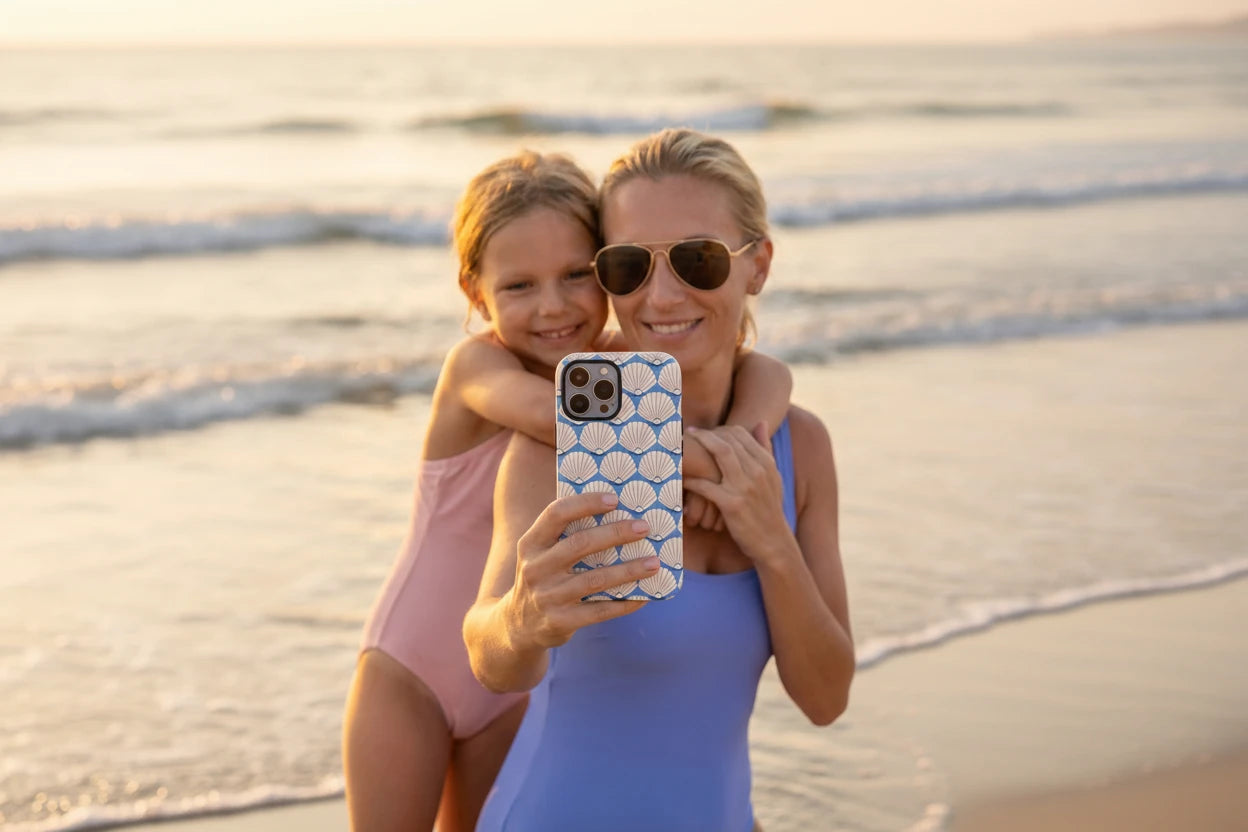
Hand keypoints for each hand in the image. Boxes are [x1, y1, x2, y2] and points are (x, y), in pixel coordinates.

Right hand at [506, 492, 661, 649]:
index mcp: (531, 543)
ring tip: (654, 562)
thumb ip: (565, 535)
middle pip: (580, 544)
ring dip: (629, 570)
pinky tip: (644, 596)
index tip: (615, 499)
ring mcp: (547, 597)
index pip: (556, 513)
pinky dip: (625, 603)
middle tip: (644, 527)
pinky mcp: (560, 621)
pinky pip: (599, 611)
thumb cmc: (543, 577)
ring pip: (595, 579)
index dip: (586, 503)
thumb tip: (617, 512)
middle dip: (616, 533)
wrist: (518, 625)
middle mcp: (535, 568)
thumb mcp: (540, 553)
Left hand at [684, 423, 789, 563]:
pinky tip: (682, 479)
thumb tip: (761, 422)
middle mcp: (757, 471)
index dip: (719, 429)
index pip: (740, 433)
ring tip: (682, 446)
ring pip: (720, 454)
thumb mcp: (773, 478)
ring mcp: (745, 487)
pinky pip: (707, 486)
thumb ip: (765, 449)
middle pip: (728, 440)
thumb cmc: (769, 509)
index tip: (705, 433)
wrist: (773, 542)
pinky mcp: (732, 505)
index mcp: (766, 463)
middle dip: (705, 435)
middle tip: (689, 435)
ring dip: (698, 447)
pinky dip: (692, 481)